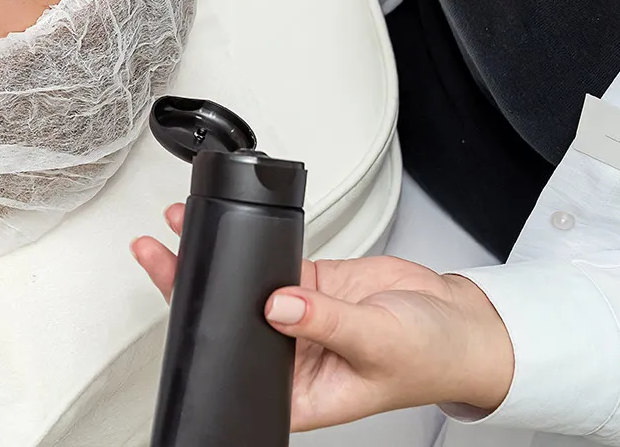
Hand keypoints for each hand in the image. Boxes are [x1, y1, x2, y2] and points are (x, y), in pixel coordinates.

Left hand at [132, 205, 515, 429]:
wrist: (463, 324)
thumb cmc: (432, 357)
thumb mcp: (377, 341)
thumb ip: (324, 321)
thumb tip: (277, 304)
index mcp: (300, 393)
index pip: (235, 369)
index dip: (200, 342)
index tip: (176, 306)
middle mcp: (291, 358)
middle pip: (228, 323)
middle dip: (192, 288)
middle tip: (156, 253)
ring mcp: (298, 317)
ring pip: (241, 288)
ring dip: (213, 259)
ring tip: (180, 227)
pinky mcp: (310, 285)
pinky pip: (269, 263)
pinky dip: (247, 243)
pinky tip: (225, 226)